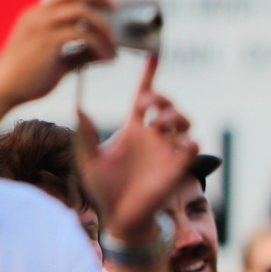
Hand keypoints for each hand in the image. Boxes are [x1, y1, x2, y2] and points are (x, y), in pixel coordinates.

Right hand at [0, 0, 113, 107]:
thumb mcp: (59, 62)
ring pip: (80, 10)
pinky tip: (106, 58)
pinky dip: (99, 44)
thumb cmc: (28, 78)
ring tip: (115, 42)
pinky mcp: (47, 41)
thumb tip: (104, 55)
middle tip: (117, 6)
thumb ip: (80, 54)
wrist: (3, 91)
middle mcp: (38, 15)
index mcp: (38, 16)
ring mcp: (41, 26)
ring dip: (103, 24)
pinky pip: (81, 34)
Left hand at [78, 54, 197, 240]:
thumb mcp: (88, 158)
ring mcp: (167, 149)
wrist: (119, 216)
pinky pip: (192, 147)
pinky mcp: (178, 166)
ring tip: (160, 123)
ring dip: (175, 115)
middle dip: (160, 98)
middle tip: (147, 106)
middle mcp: (153, 135)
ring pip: (183, 121)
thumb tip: (78, 107)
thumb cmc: (102, 188)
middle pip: (165, 104)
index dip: (149, 75)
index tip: (152, 56)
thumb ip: (86, 134)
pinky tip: (180, 142)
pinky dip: (190, 141)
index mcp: (132, 129)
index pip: (143, 96)